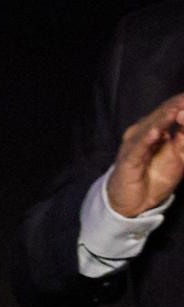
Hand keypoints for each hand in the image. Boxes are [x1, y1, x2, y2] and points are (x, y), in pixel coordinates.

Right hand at [106, 92, 183, 216]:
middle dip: (176, 107)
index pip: (169, 111)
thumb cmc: (154, 177)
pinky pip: (138, 149)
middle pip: (160, 116)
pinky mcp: (127, 160)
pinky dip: (146, 140)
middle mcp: (142, 132)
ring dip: (163, 119)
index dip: (180, 103)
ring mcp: (133, 145)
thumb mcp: (179, 156)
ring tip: (176, 110)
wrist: (133, 203)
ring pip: (149, 129)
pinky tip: (155, 133)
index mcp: (154, 128)